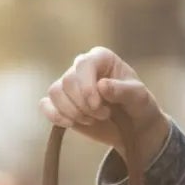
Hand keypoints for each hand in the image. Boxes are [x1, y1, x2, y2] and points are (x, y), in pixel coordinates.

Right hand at [40, 46, 171, 163]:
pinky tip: (71, 123)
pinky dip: (55, 116)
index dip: (86, 87)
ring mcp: (70, 85)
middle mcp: (82, 67)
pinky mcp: (62, 103)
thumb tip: (102, 85)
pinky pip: (46, 105)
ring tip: (91, 120)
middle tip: (102, 115)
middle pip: (67, 81)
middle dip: (83, 104)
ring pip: (55, 92)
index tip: (98, 107)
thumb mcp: (139, 98)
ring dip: (71, 111)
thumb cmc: (137, 106)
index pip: (83, 64)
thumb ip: (123, 91)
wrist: (132, 127)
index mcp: (101, 58)